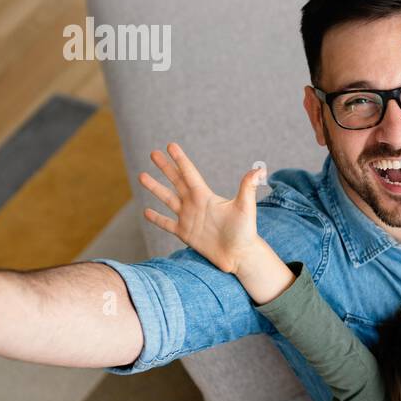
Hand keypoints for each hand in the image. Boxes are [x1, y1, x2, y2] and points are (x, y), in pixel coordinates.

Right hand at [139, 143, 263, 275]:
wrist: (240, 255)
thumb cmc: (245, 231)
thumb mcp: (245, 207)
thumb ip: (248, 187)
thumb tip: (259, 169)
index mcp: (206, 196)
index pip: (190, 173)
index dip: (180, 160)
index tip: (170, 145)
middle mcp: (195, 205)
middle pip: (176, 181)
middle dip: (165, 168)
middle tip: (153, 153)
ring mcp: (189, 219)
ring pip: (167, 200)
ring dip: (155, 188)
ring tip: (141, 176)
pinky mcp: (185, 234)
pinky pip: (167, 224)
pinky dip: (156, 218)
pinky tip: (145, 211)